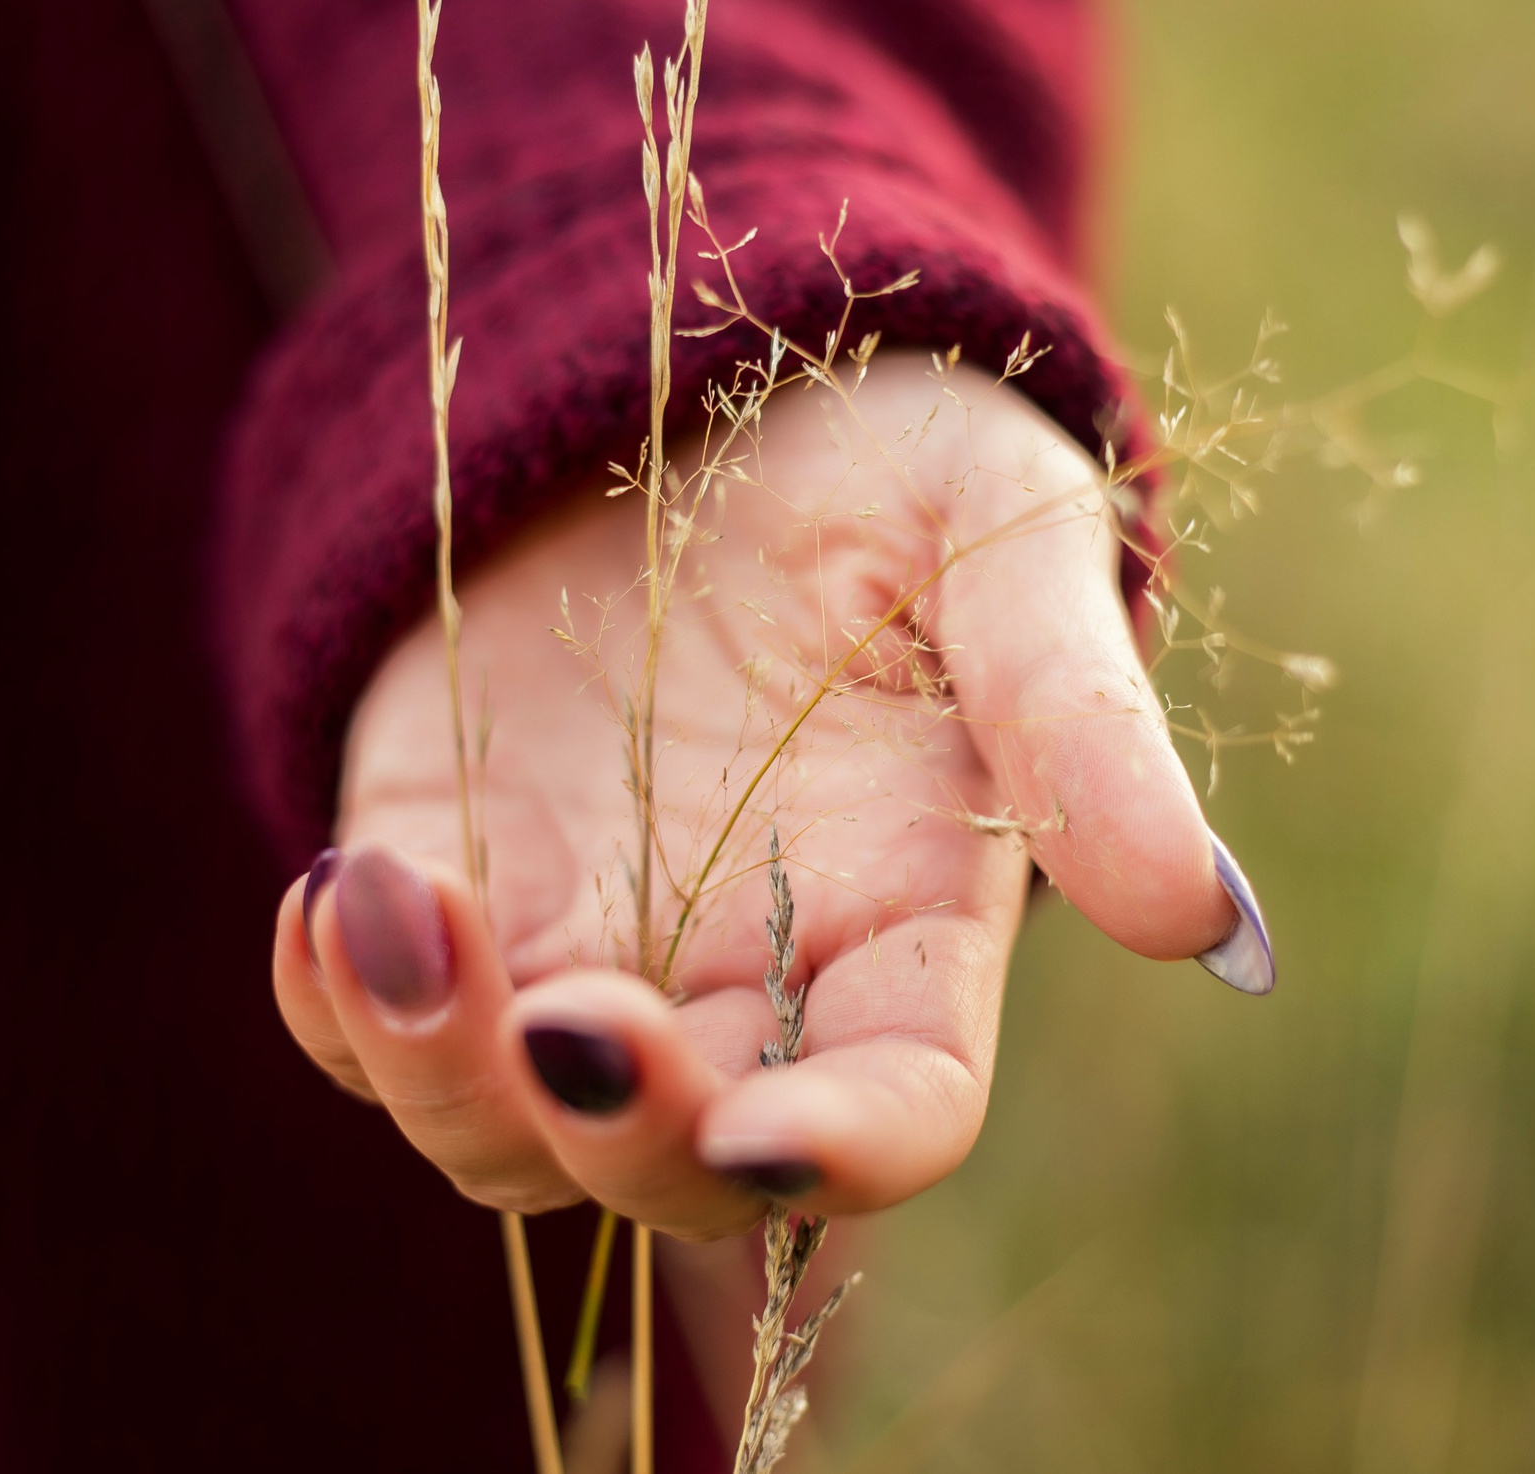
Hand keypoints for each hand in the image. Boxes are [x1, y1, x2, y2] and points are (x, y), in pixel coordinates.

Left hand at [269, 360, 1268, 1239]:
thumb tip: (1199, 919)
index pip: (897, 1104)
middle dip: (619, 1131)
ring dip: (438, 1070)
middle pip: (679, 1162)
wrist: (712, 372)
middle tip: (572, 1022)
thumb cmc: (891, 453)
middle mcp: (745, 974)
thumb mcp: (1003, 540)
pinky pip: (367, 1019)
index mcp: (907, 922)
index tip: (769, 1133)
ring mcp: (587, 940)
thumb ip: (1077, 721)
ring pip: (498, 1128)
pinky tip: (337, 895)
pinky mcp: (453, 876)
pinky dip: (335, 1000)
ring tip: (395, 915)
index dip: (842, 1150)